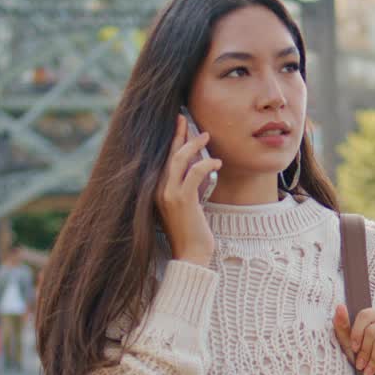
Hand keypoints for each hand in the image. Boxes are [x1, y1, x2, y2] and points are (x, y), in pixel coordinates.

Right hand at [156, 115, 220, 265]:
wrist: (190, 255)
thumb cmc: (190, 232)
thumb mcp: (185, 206)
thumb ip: (187, 187)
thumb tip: (198, 166)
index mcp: (156, 190)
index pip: (164, 159)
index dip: (172, 140)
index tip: (179, 123)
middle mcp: (158, 190)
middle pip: (169, 154)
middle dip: (179, 134)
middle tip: (188, 119)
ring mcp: (168, 194)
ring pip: (180, 159)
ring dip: (194, 144)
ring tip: (206, 136)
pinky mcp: (182, 200)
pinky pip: (194, 173)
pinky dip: (206, 164)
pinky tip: (217, 163)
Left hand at [333, 304, 374, 374]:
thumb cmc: (368, 359)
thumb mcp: (351, 343)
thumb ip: (343, 326)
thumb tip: (339, 307)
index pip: (366, 315)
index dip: (356, 333)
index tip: (354, 348)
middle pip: (373, 331)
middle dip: (364, 351)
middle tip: (361, 363)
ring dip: (372, 360)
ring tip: (369, 368)